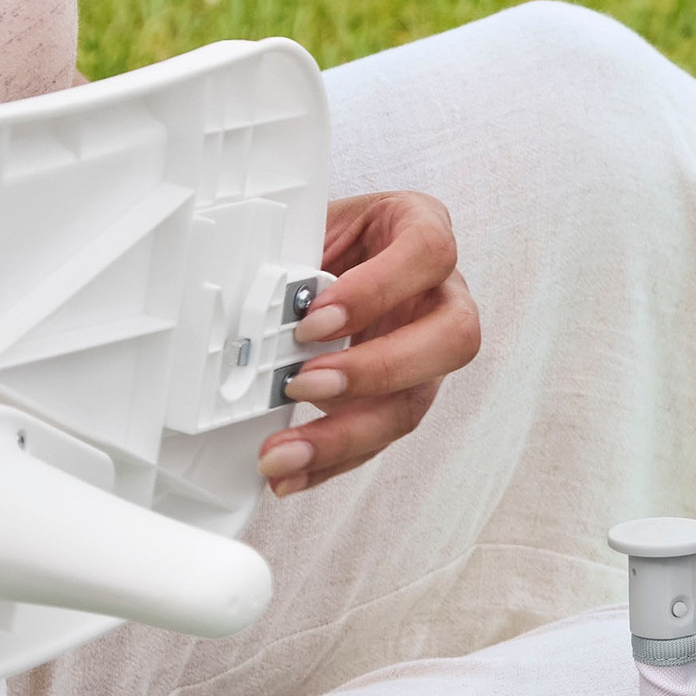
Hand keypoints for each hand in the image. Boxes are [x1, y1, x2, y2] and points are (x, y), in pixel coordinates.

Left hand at [256, 191, 481, 495]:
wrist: (330, 257)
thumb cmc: (328, 235)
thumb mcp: (311, 223)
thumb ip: (292, 252)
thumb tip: (243, 295)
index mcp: (422, 231)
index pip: (429, 252)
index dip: (377, 289)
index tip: (316, 318)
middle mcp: (444, 295)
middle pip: (453, 337)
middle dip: (377, 369)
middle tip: (304, 383)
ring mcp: (430, 352)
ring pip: (417, 400)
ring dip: (347, 433)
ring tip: (285, 452)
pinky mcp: (406, 396)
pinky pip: (380, 436)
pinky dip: (332, 459)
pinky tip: (294, 473)